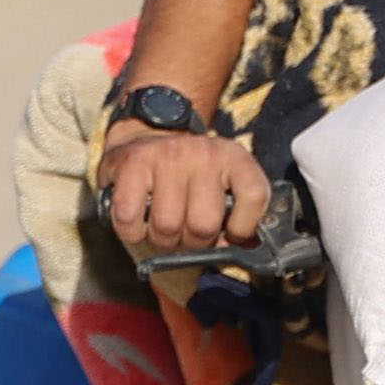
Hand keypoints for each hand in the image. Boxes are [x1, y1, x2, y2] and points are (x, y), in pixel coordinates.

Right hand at [99, 123, 268, 261]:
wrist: (148, 135)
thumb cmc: (188, 175)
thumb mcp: (223, 184)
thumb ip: (239, 215)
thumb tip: (245, 249)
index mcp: (233, 158)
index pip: (254, 196)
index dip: (244, 228)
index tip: (230, 235)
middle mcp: (203, 153)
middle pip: (204, 226)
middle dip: (193, 243)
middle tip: (187, 234)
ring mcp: (167, 156)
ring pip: (167, 228)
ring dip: (161, 241)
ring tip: (162, 228)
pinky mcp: (133, 163)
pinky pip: (130, 220)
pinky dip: (132, 232)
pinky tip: (138, 221)